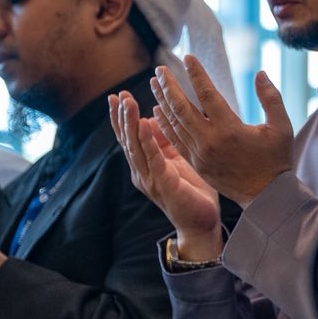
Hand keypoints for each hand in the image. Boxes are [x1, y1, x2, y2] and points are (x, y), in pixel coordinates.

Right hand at [111, 92, 222, 261]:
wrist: (201, 223)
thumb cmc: (191, 192)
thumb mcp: (177, 159)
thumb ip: (163, 142)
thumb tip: (151, 118)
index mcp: (145, 165)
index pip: (128, 138)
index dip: (121, 117)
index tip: (116, 96)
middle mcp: (142, 172)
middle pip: (127, 140)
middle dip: (122, 117)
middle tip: (118, 95)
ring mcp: (151, 179)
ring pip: (136, 147)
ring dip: (131, 123)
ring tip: (128, 103)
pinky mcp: (164, 184)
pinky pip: (154, 159)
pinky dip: (148, 141)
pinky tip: (145, 124)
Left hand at [149, 58, 294, 205]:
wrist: (265, 196)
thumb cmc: (276, 159)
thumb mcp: (282, 127)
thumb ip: (271, 98)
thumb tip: (260, 73)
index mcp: (230, 129)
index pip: (207, 94)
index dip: (196, 73)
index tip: (187, 57)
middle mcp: (210, 141)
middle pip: (182, 107)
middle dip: (168, 86)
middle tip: (160, 69)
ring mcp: (200, 154)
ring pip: (174, 123)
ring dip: (162, 101)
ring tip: (154, 83)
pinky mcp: (196, 164)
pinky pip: (175, 140)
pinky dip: (164, 124)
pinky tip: (157, 111)